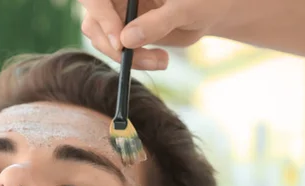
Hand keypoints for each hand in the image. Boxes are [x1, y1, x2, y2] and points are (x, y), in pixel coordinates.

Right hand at [79, 0, 232, 69]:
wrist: (210, 13)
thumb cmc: (203, 1)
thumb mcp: (185, 8)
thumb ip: (157, 22)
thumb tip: (125, 40)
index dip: (101, 17)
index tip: (120, 42)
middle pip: (94, 22)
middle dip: (114, 46)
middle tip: (139, 60)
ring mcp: (117, 14)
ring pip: (102, 39)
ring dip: (126, 57)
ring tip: (160, 61)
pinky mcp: (123, 32)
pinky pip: (116, 50)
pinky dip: (133, 61)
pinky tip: (158, 60)